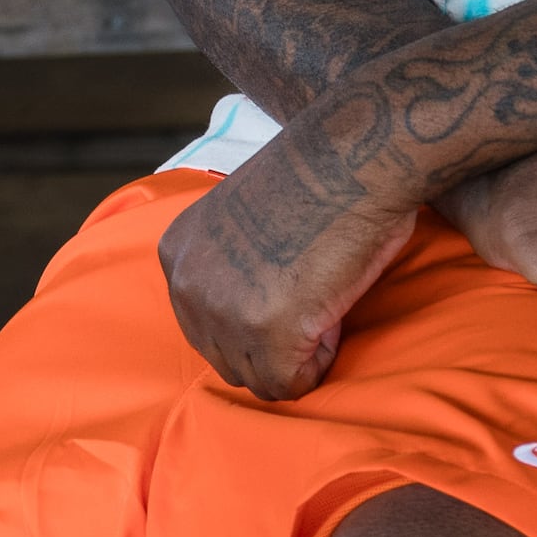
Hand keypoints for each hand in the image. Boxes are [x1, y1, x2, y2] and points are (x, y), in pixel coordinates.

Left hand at [159, 145, 416, 400]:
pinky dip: (319, 363)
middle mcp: (189, 286)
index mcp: (178, 253)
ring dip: (296, 353)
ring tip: (327, 306)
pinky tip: (335, 318)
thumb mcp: (244, 211)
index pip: (205, 324)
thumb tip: (256, 300)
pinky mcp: (269, 335)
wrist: (358, 151)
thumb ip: (231, 260)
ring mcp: (225, 313)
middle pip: (225, 356)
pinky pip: (289, 384)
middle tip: (317, 298)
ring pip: (255, 377)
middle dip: (273, 340)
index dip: (257, 313)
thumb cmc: (321, 169)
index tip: (295, 284)